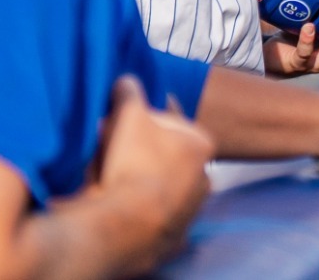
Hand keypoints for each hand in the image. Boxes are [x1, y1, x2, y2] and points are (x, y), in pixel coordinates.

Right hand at [93, 77, 213, 270]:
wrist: (129, 221)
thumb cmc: (135, 161)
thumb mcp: (129, 114)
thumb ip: (129, 92)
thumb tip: (126, 81)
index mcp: (201, 144)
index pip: (174, 121)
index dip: (147, 117)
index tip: (129, 119)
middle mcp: (204, 178)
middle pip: (169, 154)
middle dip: (144, 147)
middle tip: (116, 144)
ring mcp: (191, 210)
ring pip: (163, 185)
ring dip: (143, 177)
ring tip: (113, 173)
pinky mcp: (175, 237)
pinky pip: (155, 214)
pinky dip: (142, 207)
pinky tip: (123, 202)